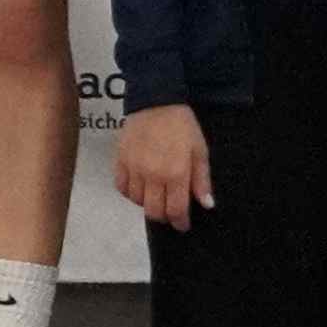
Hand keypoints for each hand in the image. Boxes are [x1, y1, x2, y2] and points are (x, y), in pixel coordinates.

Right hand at [113, 104, 214, 227]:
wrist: (155, 101)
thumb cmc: (182, 126)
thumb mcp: (199, 151)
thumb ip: (201, 180)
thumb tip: (206, 205)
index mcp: (176, 174)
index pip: (176, 210)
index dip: (180, 222)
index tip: (183, 225)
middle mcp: (153, 175)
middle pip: (154, 211)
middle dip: (164, 217)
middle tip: (170, 212)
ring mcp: (134, 169)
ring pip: (137, 201)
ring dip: (148, 203)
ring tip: (156, 195)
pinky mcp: (120, 161)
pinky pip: (122, 188)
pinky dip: (131, 192)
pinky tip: (139, 187)